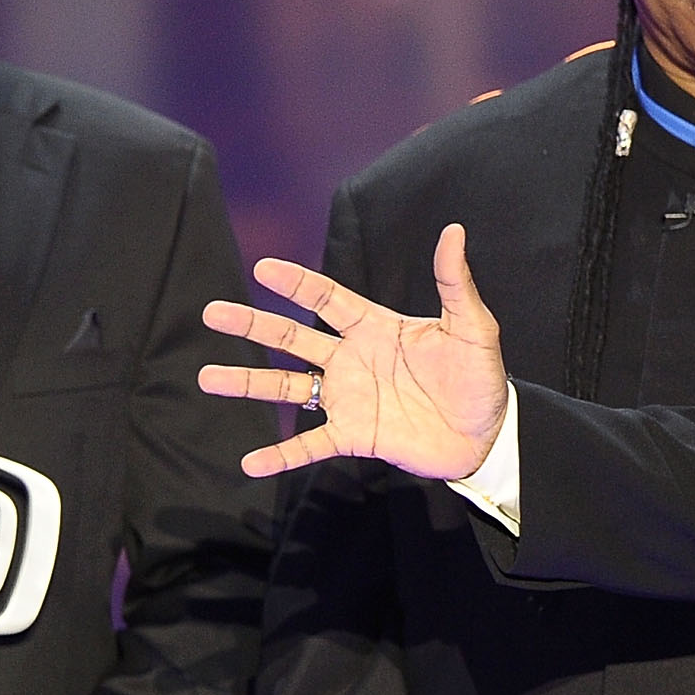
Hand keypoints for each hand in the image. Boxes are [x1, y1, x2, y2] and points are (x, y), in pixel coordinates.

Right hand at [198, 225, 510, 480]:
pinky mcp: (354, 436)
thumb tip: (454, 230)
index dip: (296, 283)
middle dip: (252, 326)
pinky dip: (280, 456)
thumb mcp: (472, 328)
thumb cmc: (480, 378)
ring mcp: (348, 398)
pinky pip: (309, 446)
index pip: (327, 298)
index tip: (263, 269)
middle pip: (292, 339)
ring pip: (287, 387)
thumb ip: (455, 283)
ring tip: (207, 378)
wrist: (488, 436)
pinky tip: (249, 463)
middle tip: (212, 313)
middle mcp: (351, 359)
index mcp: (375, 327)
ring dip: (247, 383)